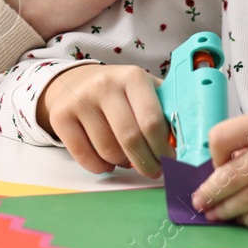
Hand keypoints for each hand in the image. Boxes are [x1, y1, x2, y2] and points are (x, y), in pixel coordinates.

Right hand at [38, 63, 171, 176]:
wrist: (77, 81)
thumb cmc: (121, 92)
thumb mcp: (146, 90)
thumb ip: (166, 111)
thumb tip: (186, 142)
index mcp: (133, 77)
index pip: (152, 121)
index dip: (163, 148)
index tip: (170, 160)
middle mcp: (104, 85)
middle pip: (130, 139)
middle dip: (147, 162)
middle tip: (153, 171)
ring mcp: (80, 100)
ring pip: (109, 151)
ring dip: (123, 163)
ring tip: (128, 157)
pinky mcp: (61, 117)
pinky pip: (86, 158)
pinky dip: (101, 167)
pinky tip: (108, 160)